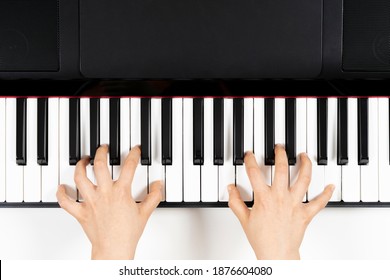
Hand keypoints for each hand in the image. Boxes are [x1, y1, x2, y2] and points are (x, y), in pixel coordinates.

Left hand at [56, 145, 161, 259]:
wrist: (114, 249)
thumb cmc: (127, 234)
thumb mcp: (145, 213)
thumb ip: (154, 196)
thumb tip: (158, 185)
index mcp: (121, 192)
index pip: (129, 167)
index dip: (133, 154)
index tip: (134, 150)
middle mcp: (104, 194)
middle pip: (99, 165)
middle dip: (101, 152)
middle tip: (104, 148)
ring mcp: (91, 202)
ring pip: (80, 178)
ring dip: (80, 166)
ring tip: (84, 161)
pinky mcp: (81, 212)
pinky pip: (66, 202)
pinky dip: (62, 193)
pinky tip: (61, 187)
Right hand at [228, 144, 334, 259]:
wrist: (277, 254)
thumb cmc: (262, 239)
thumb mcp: (244, 219)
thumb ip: (235, 202)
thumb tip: (231, 189)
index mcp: (264, 198)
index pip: (255, 173)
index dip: (251, 160)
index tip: (250, 155)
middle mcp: (280, 198)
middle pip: (282, 169)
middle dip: (281, 154)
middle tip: (280, 147)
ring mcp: (294, 204)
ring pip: (303, 179)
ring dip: (305, 165)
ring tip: (304, 156)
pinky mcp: (306, 213)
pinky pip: (319, 202)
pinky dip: (326, 193)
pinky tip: (330, 186)